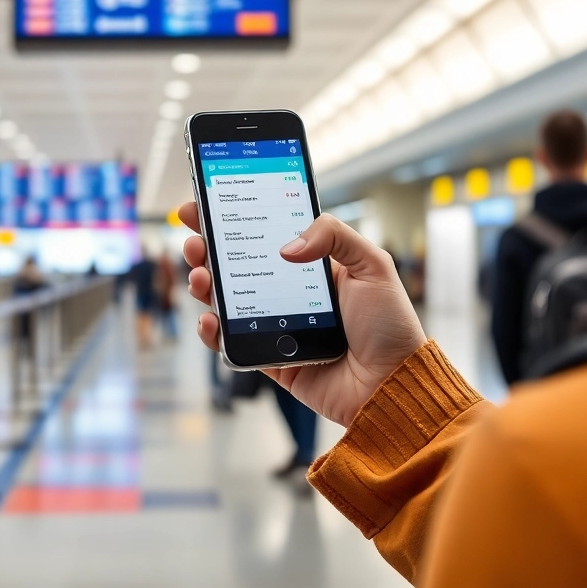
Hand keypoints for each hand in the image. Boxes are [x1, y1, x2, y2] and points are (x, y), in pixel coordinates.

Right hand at [179, 202, 426, 427]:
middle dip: (209, 249)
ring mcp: (277, 325)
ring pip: (228, 300)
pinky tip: (209, 319)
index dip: (235, 218)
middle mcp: (290, 293)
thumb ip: (333, 236)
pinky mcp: (270, 358)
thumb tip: (284, 247)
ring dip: (204, 285)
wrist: (391, 384)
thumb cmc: (390, 326)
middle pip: (238, 264)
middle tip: (194, 240)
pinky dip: (213, 330)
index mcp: (313, 266)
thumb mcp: (373, 265)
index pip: (266, 234)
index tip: (206, 203)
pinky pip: (232, 342)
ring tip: (199, 276)